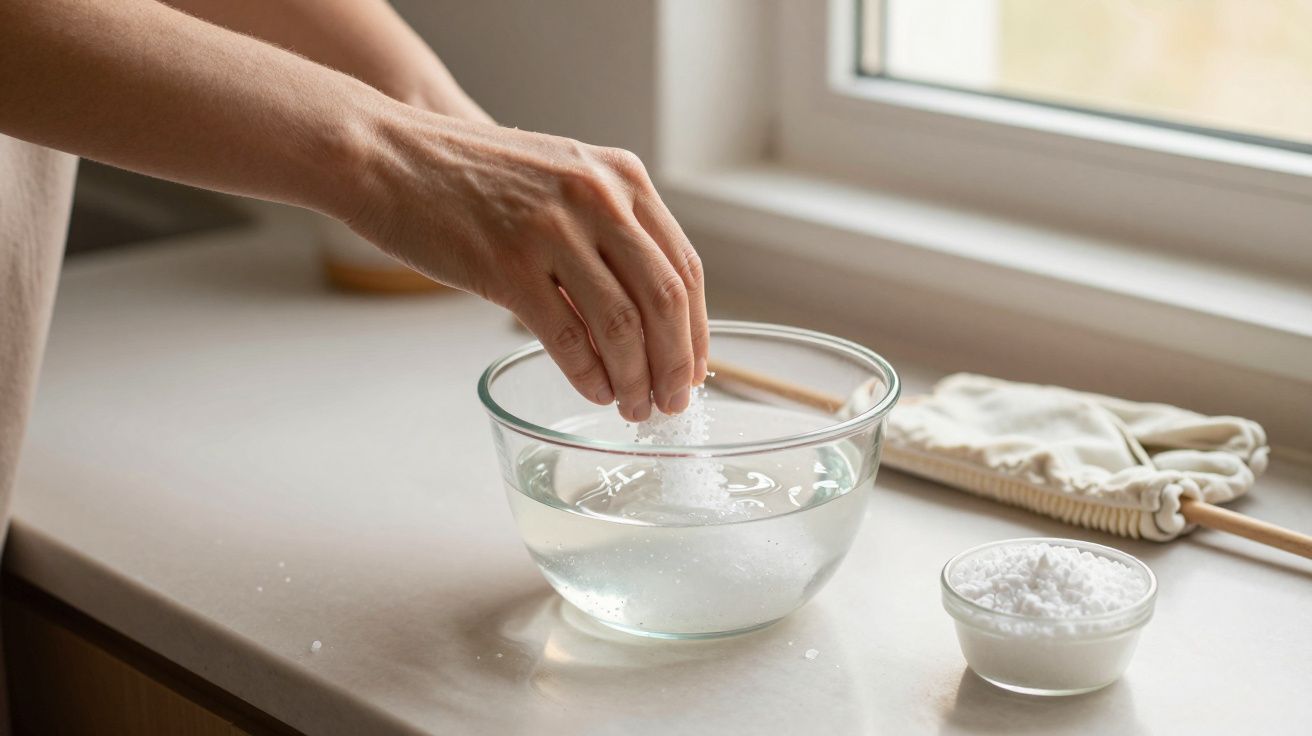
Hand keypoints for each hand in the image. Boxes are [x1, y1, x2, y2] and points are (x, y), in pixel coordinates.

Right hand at [343, 107, 708, 420]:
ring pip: (623, 325)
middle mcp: (597, 198)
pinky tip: (595, 392)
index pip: (684, 266)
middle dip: (676, 364)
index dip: (697, 329)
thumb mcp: (560, 179)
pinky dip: (589, 375)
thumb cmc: (470, 175)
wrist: (388, 155)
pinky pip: (568, 337)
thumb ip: (606, 230)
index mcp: (620, 177)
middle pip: (665, 300)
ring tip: (634, 408)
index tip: (695, 369)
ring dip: (635, 379)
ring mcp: (553, 231)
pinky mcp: (508, 266)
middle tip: (674, 404)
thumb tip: (646, 312)